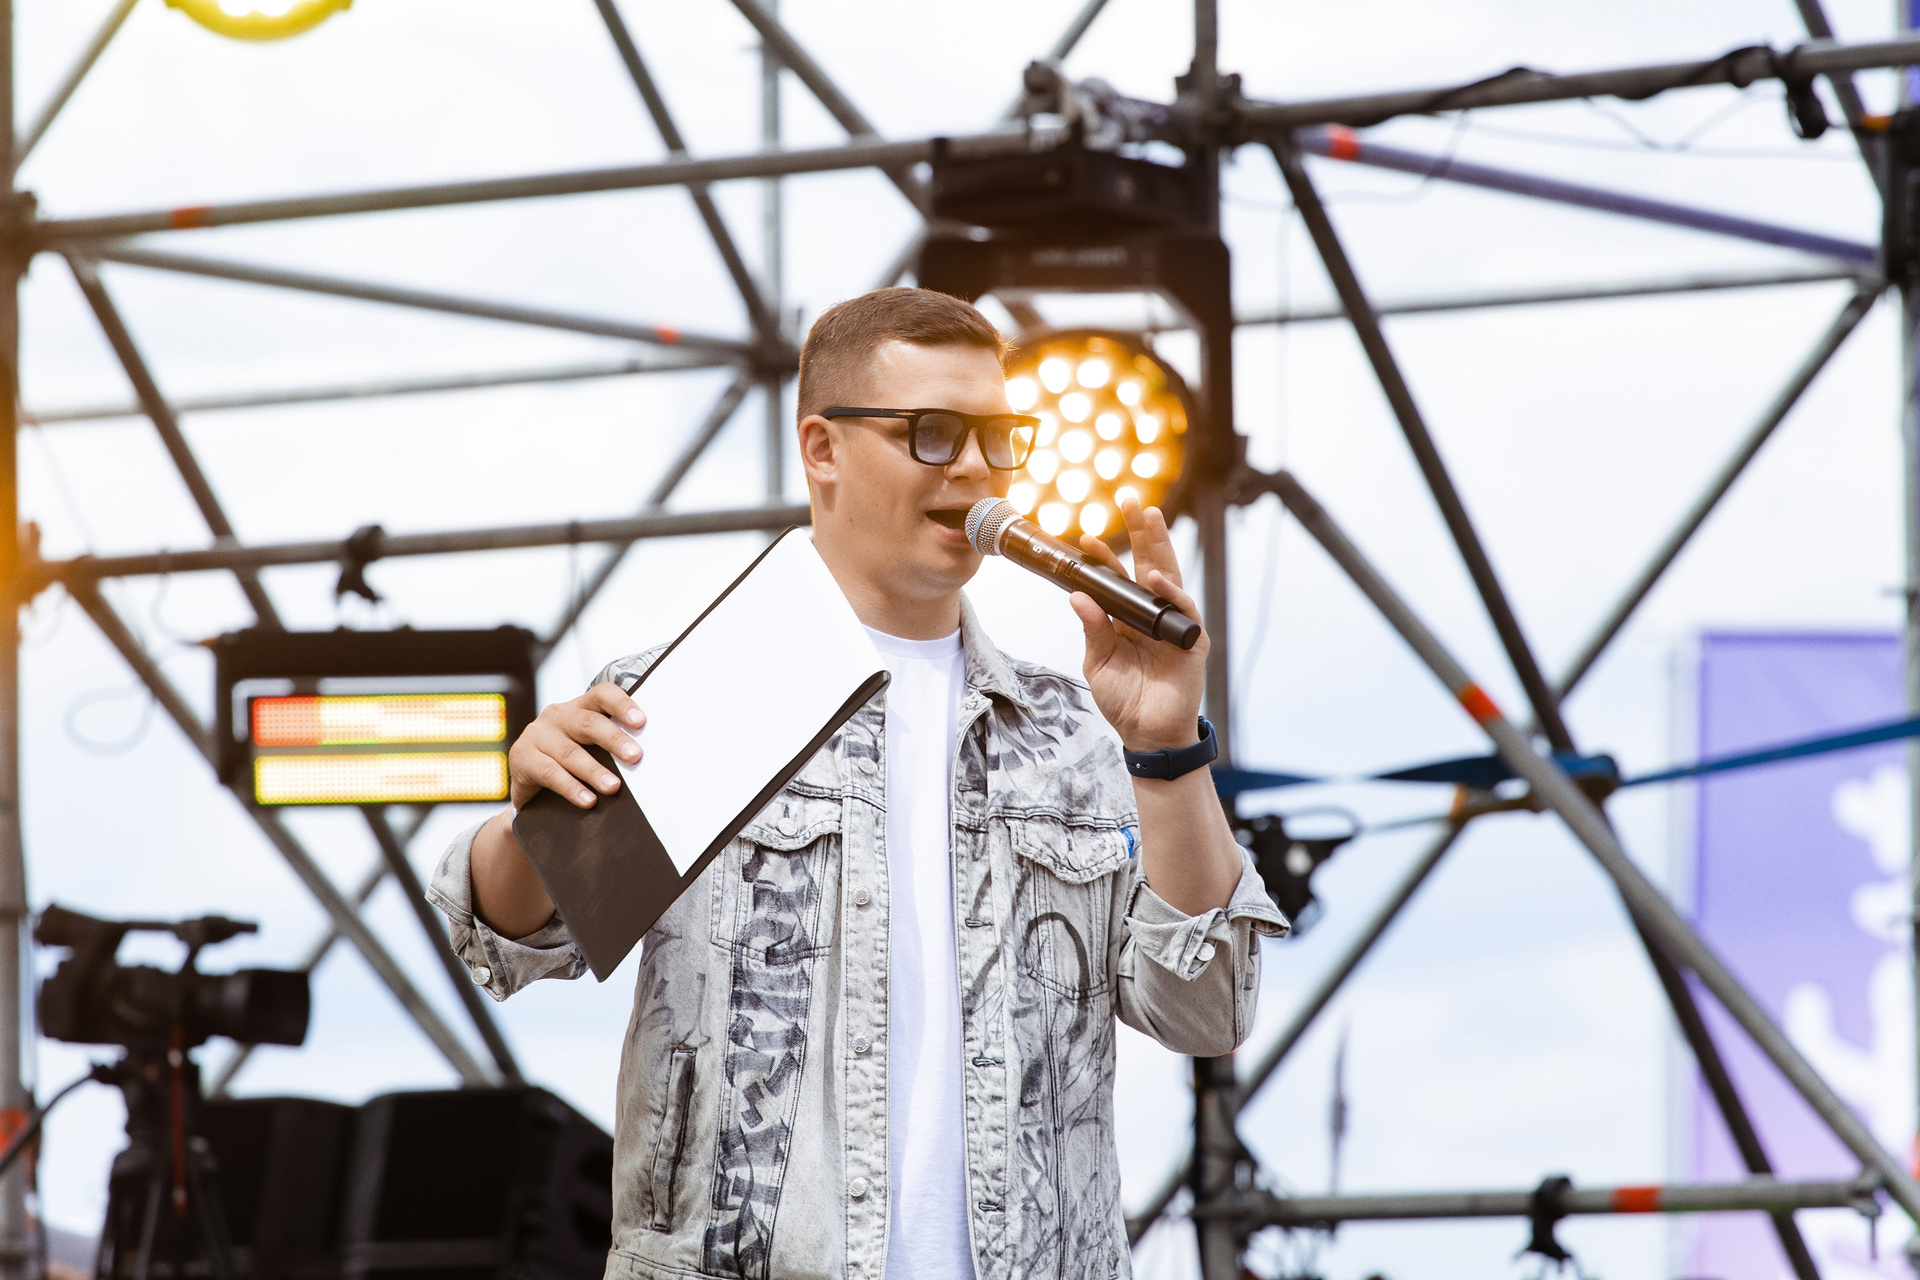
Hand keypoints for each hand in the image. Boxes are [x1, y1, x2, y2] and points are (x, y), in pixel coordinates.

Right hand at [507, 683, 645, 809]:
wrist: (529, 788)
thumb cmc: (570, 765)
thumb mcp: (590, 749)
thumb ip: (611, 748)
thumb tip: (648, 763)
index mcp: (579, 708)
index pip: (601, 695)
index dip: (622, 704)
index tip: (642, 722)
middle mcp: (558, 715)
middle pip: (588, 723)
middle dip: (614, 740)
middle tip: (635, 757)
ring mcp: (537, 734)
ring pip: (570, 752)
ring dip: (594, 771)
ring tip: (614, 787)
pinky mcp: (522, 757)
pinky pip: (550, 773)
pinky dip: (571, 788)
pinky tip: (588, 801)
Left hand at [1070, 493, 1206, 751]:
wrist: (1146, 733)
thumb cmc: (1124, 699)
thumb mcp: (1099, 661)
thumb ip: (1094, 628)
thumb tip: (1077, 596)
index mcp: (1128, 617)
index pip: (1118, 578)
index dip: (1104, 557)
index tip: (1084, 538)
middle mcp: (1152, 614)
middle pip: (1148, 563)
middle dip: (1142, 531)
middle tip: (1130, 500)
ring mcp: (1174, 624)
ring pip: (1169, 576)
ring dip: (1160, 546)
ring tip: (1150, 518)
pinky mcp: (1192, 640)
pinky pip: (1183, 609)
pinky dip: (1170, 592)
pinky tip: (1155, 576)